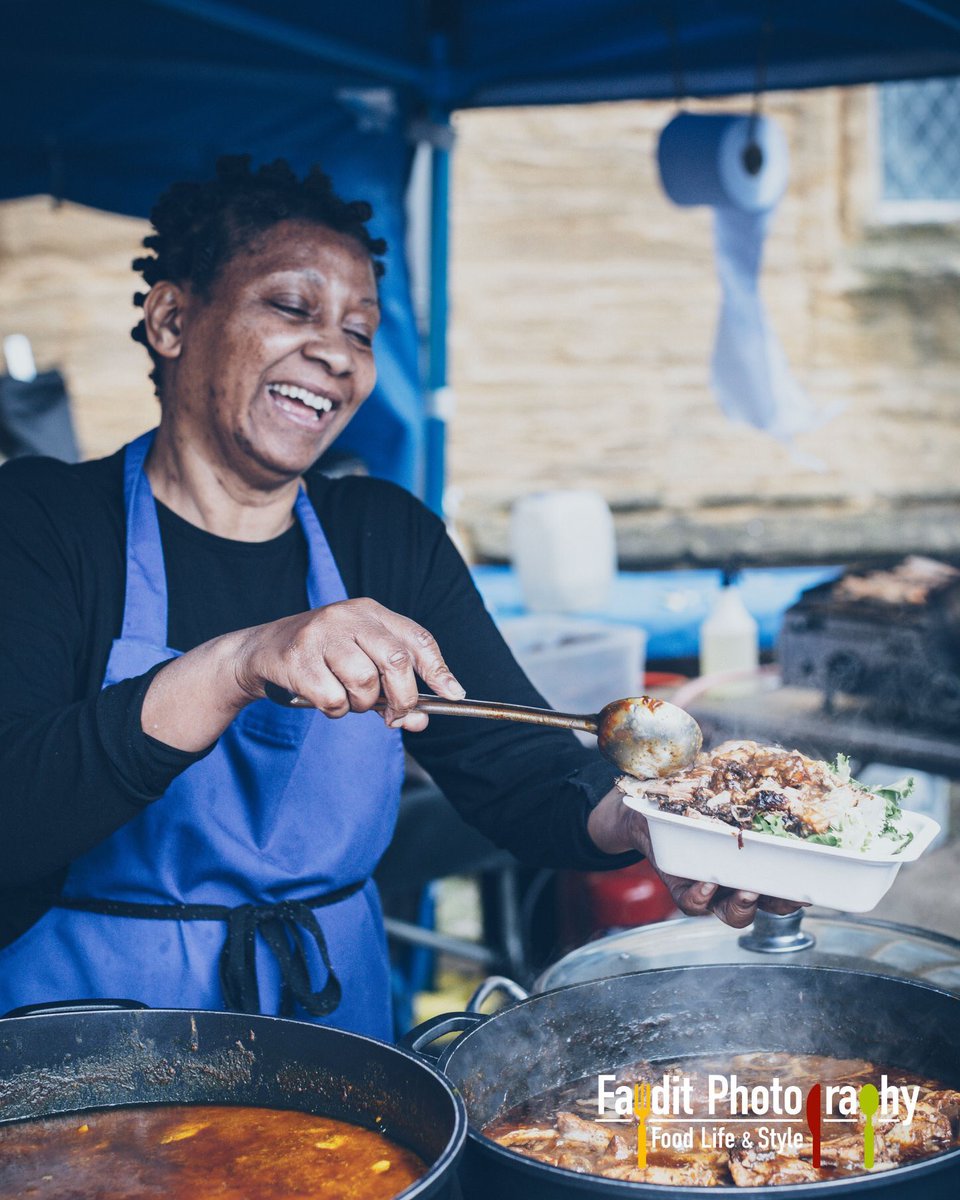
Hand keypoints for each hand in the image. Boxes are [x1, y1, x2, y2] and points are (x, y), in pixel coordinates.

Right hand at [234, 598, 464, 729]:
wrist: (261, 651)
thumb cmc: (321, 659)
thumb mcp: (361, 662)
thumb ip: (392, 689)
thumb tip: (420, 720)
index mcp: (370, 612)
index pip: (417, 638)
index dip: (439, 670)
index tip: (453, 694)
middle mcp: (348, 616)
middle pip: (397, 661)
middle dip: (403, 697)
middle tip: (395, 715)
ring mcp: (321, 634)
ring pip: (364, 683)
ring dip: (361, 705)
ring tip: (346, 698)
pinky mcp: (298, 658)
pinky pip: (333, 699)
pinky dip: (334, 710)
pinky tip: (322, 698)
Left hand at [586, 787, 804, 929]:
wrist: (645, 806)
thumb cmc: (694, 793)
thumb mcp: (726, 781)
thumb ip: (754, 773)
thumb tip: (785, 758)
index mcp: (756, 856)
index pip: (789, 880)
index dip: (806, 887)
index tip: (818, 885)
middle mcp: (738, 878)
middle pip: (770, 904)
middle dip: (783, 902)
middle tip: (792, 894)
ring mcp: (711, 887)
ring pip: (734, 914)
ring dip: (744, 906)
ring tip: (748, 889)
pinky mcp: (680, 888)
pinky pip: (694, 904)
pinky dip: (702, 897)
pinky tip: (707, 881)